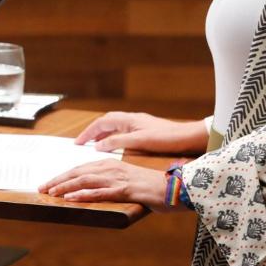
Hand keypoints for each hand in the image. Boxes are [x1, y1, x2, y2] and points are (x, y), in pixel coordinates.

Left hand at [38, 159, 170, 208]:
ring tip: (51, 192)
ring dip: (66, 186)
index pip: (82, 168)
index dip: (64, 175)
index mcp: (111, 164)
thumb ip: (112, 183)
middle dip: (58, 180)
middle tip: (42, 187)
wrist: (173, 187)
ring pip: (85, 180)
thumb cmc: (152, 186)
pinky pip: (100, 192)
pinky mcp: (124, 189)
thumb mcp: (128, 181)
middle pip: (79, 172)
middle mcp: (112, 168)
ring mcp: (118, 178)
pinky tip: (72, 198)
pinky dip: (83, 194)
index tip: (50, 182)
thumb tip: (96, 190)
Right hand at [74, 111, 207, 153]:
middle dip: (92, 132)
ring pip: (114, 127)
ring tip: (93, 145)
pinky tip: (113, 146)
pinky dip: (112, 137)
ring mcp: (138, 124)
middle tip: (81, 143)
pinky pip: (122, 131)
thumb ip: (117, 142)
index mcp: (128, 119)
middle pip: (106, 122)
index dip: (88, 133)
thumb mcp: (139, 141)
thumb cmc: (165, 138)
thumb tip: (98, 145)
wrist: (187, 136)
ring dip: (102, 134)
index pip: (102, 123)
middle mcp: (132, 119)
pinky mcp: (144, 130)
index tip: (78, 142)